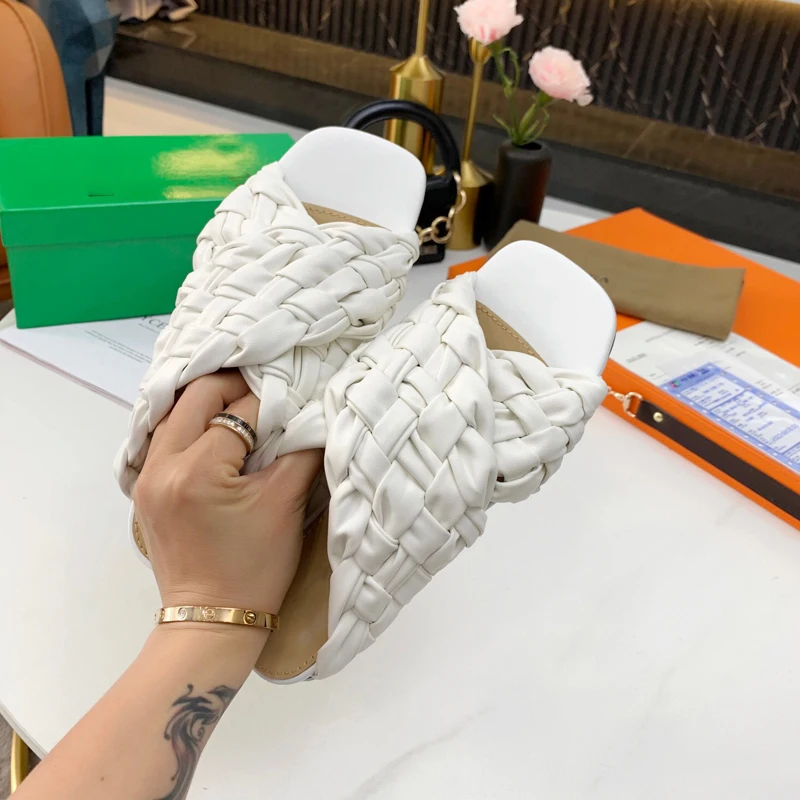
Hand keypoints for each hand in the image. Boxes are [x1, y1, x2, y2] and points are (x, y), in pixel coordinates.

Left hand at [133, 370, 322, 615]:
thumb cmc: (255, 568)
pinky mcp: (145, 490)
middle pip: (195, 397)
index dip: (274, 402)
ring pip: (175, 414)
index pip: (239, 412)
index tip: (297, 398)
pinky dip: (190, 426)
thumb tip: (311, 416)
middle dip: (235, 388)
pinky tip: (216, 431)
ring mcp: (146, 479)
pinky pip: (165, 439)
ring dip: (209, 404)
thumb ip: (299, 451)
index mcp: (196, 471)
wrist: (213, 620)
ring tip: (244, 408)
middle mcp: (161, 467)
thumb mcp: (284, 505)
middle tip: (268, 391)